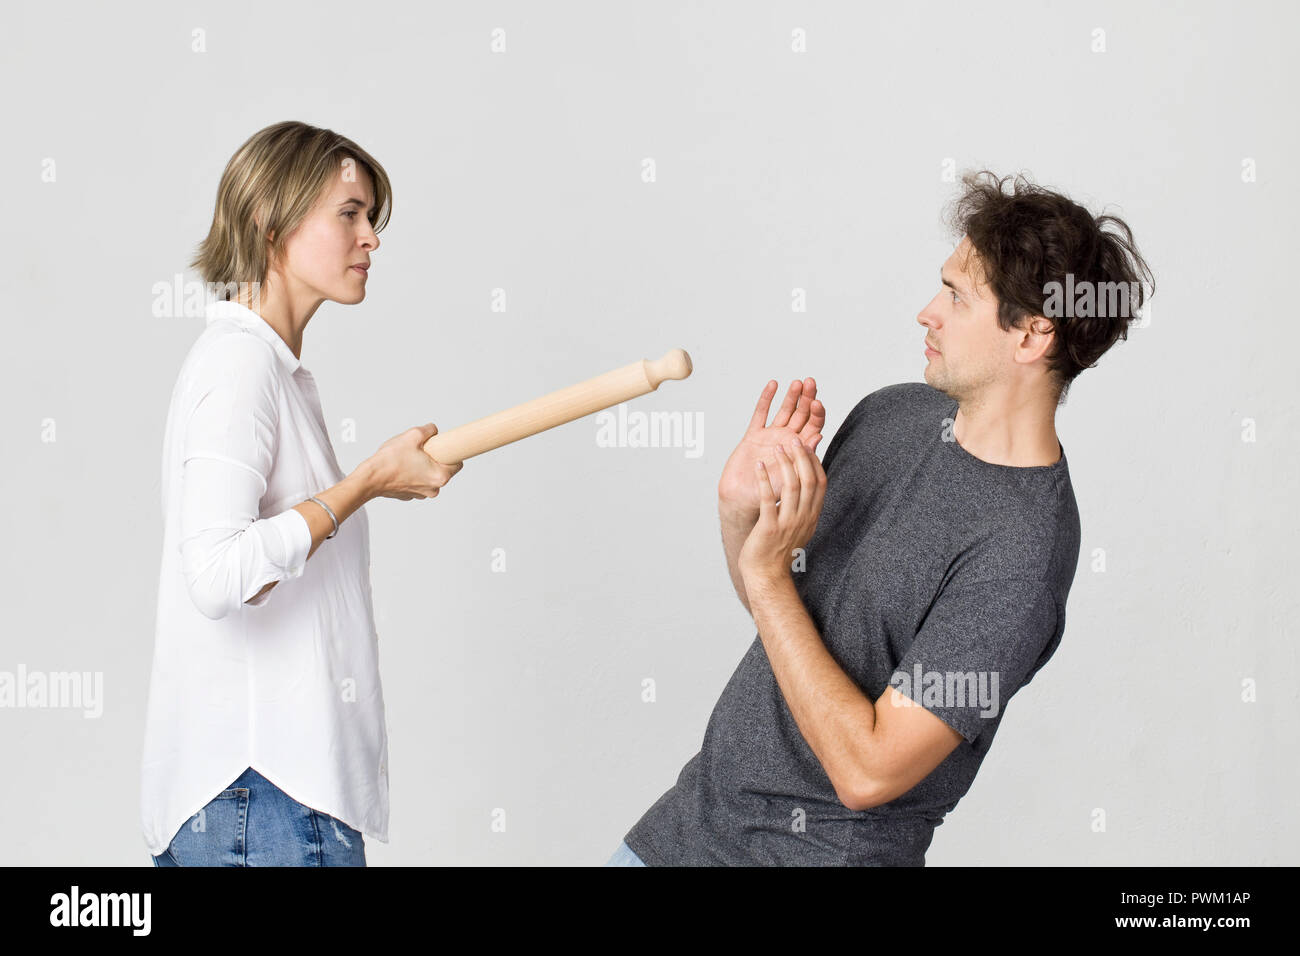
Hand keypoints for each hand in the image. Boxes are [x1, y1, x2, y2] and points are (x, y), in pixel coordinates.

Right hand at [363, 423, 462, 500]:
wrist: (369, 478)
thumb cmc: (390, 461)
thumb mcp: (412, 435)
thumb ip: (428, 430)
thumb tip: (433, 430)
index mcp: (440, 476)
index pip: (458, 463)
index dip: (452, 452)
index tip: (446, 447)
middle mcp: (434, 489)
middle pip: (443, 469)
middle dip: (435, 458)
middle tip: (422, 450)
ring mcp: (422, 494)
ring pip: (429, 475)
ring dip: (423, 466)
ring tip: (409, 458)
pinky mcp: (411, 495)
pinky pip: (418, 481)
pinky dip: (413, 474)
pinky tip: (403, 466)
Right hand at [718, 378, 825, 520]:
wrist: (743, 499)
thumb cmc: (770, 494)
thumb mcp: (792, 476)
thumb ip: (805, 456)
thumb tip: (819, 436)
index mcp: (800, 450)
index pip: (814, 426)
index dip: (817, 413)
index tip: (817, 402)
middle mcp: (788, 440)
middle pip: (801, 414)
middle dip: (807, 398)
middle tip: (810, 382)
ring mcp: (771, 436)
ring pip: (784, 411)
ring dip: (791, 396)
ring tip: (798, 382)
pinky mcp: (754, 435)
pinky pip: (761, 413)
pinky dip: (767, 399)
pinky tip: (773, 385)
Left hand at [737, 437, 827, 584]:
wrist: (767, 575)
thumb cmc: (779, 550)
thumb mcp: (799, 528)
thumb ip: (804, 508)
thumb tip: (805, 487)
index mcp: (812, 516)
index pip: (820, 483)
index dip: (815, 462)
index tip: (807, 446)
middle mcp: (804, 518)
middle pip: (809, 481)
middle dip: (802, 457)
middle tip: (793, 440)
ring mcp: (788, 523)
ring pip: (791, 486)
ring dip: (784, 464)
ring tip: (777, 447)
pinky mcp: (770, 528)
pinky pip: (768, 499)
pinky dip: (763, 480)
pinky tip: (758, 466)